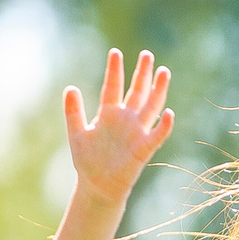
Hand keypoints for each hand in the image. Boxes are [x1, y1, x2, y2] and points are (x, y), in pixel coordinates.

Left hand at [64, 48, 174, 203]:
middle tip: (147, 54)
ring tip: (163, 72)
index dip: (114, 71)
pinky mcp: (143, 149)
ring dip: (158, 91)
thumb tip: (70, 87)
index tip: (115, 52)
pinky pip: (156, 135)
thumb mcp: (76, 134)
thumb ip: (73, 112)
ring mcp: (136, 132)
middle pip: (136, 91)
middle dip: (142, 74)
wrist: (97, 187)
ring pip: (151, 107)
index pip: (113, 87)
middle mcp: (125, 119)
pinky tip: (169, 114)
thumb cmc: (88, 161)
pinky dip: (163, 126)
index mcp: (108, 114)